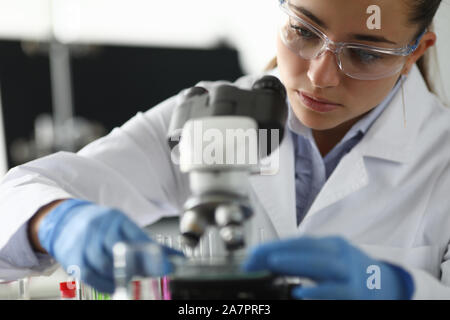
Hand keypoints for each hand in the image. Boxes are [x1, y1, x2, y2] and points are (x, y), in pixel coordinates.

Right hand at [37, 199, 182, 293]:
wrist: (64, 220)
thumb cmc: (100, 226)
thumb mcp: (123, 226)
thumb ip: (148, 243)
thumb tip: (178, 258)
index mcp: (117, 218)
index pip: (138, 237)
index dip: (155, 254)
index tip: (167, 267)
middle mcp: (100, 228)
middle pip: (121, 251)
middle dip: (138, 266)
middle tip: (149, 273)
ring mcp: (84, 242)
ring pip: (106, 265)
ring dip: (121, 276)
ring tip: (129, 279)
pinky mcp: (72, 256)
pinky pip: (90, 275)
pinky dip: (105, 284)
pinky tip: (113, 286)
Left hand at [243, 236, 413, 299]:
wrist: (389, 286)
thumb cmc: (352, 274)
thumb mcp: (329, 261)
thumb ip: (303, 262)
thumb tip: (268, 263)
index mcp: (332, 245)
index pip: (300, 242)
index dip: (275, 245)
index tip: (253, 253)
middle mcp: (341, 255)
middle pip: (309, 248)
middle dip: (280, 251)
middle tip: (254, 258)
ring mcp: (350, 273)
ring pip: (323, 265)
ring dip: (296, 262)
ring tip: (272, 263)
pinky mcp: (356, 293)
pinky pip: (336, 291)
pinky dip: (318, 292)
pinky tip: (301, 293)